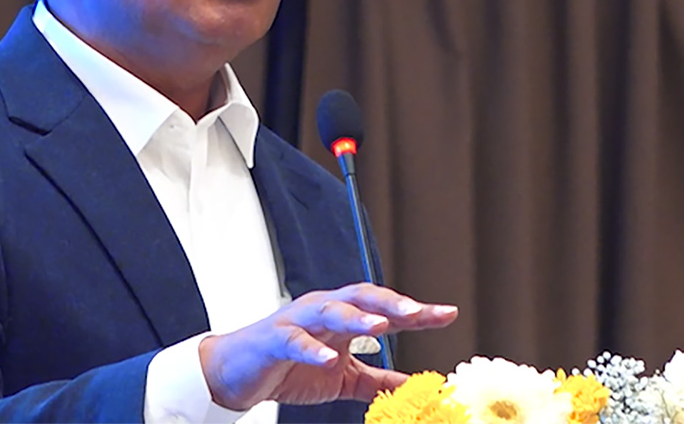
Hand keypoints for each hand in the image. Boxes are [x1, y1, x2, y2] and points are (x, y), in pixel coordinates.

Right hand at [197, 283, 457, 410]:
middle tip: (418, 313)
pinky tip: (328, 358)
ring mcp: (297, 321)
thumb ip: (376, 378)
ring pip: (330, 311)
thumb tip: (413, 385)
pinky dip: (312, 348)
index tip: (447, 314)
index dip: (415, 312)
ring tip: (379, 326)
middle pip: (360, 298)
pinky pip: (295, 340)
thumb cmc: (287, 367)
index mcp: (342, 318)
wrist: (236, 373)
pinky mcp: (274, 338)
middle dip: (390, 304)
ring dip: (355, 317)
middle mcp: (322, 311)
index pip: (383, 309)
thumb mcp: (342, 377)